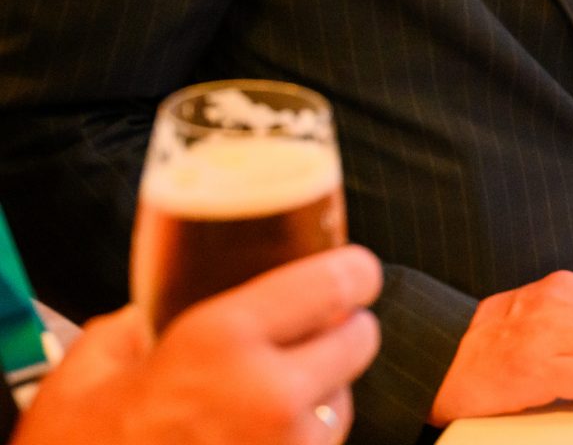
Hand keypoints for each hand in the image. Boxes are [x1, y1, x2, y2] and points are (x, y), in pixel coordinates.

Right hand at [18, 245, 381, 444]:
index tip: (352, 270)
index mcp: (223, 343)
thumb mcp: (88, 374)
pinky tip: (259, 435)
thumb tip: (163, 306)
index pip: (337, 283)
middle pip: (359, 339)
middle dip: (338, 331)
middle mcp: (271, 396)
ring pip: (345, 397)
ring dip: (321, 389)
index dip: (353, 272)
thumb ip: (138, 325)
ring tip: (263, 398)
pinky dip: (304, 436)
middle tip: (305, 333)